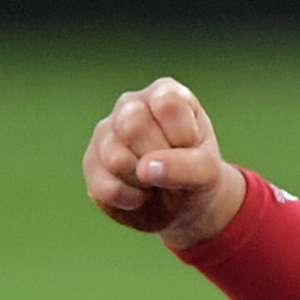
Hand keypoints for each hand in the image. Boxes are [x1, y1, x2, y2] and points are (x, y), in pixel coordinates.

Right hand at [87, 76, 247, 245]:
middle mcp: (130, 105)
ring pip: (116, 158)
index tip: (192, 146)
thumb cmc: (197, 177)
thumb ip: (186, 165)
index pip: (167, 105)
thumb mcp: (208, 171)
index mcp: (164, 93)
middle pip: (133, 126)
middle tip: (170, 164)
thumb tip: (144, 169)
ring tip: (154, 180)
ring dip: (143, 182)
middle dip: (159, 156)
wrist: (181, 206)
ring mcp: (106, 132)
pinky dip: (129, 199)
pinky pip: (106, 187)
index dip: (182, 136)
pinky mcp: (91, 163)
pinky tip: (138, 193)